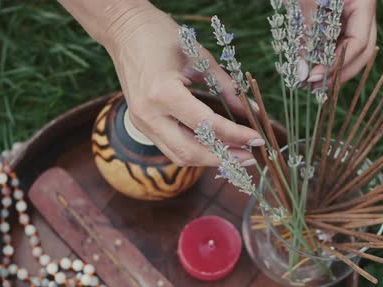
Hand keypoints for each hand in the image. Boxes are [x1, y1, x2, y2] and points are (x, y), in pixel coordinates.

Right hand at [58, 0, 262, 166]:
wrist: (124, 31)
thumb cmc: (162, 36)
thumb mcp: (201, 58)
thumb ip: (227, 88)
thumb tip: (252, 111)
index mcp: (163, 93)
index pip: (207, 126)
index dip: (235, 135)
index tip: (257, 139)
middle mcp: (148, 114)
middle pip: (190, 152)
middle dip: (223, 158)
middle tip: (249, 157)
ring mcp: (141, 122)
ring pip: (178, 156)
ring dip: (208, 159)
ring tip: (235, 155)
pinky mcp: (140, 124)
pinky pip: (170, 147)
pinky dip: (194, 150)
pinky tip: (213, 146)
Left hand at [299, 0, 376, 83]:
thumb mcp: (307, 2)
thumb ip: (307, 34)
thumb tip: (303, 72)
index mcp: (363, 4)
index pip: (358, 42)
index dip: (337, 63)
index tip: (313, 77)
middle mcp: (363, 13)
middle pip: (361, 51)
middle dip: (339, 73)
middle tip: (315, 87)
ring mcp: (354, 17)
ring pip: (351, 50)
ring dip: (332, 69)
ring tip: (309, 82)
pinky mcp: (341, 20)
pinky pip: (339, 43)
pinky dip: (326, 57)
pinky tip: (312, 69)